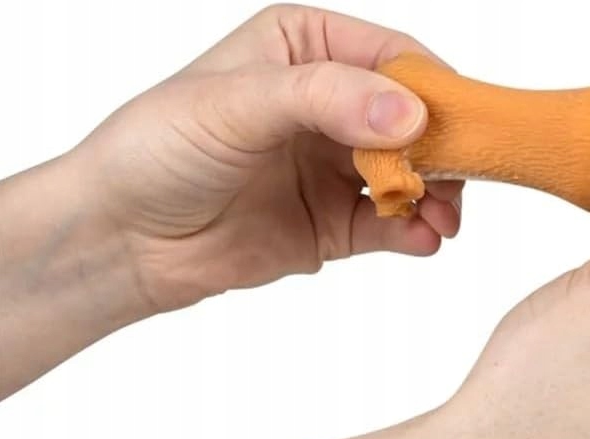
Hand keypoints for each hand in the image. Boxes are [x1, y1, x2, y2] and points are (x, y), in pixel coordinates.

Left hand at [72, 4, 462, 311]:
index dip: (436, 90)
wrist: (124, 238)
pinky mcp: (336, 223)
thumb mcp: (237, 105)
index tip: (464, 127)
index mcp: (307, 48)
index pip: (393, 58)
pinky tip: (422, 239)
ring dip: (437, 196)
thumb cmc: (160, 149)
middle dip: (445, 151)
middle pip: (416, 120)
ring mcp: (336, 167)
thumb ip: (325, 100)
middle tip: (460, 181)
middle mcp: (330, 104)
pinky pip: (391, 225)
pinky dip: (414, 232)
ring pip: (412, 175)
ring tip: (441, 218)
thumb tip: (409, 115)